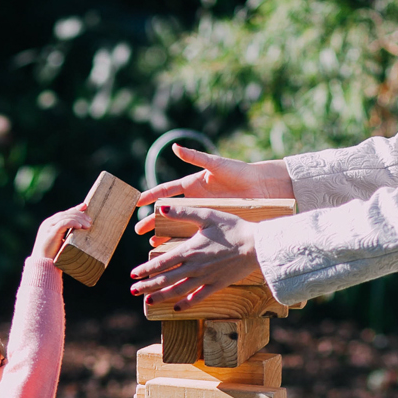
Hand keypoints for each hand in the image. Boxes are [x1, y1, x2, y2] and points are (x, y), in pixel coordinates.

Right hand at [32, 204, 90, 260]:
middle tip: (90, 220)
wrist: (42, 264)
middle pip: (66, 214)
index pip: (64, 213)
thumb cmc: (53, 256)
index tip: (85, 207)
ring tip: (88, 225)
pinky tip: (80, 227)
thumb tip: (80, 234)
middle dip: (79, 215)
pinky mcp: (51, 232)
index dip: (75, 209)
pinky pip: (63, 223)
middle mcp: (48, 223)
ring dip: (79, 219)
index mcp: (50, 224)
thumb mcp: (61, 243)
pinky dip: (72, 223)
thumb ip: (67, 236)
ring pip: (66, 217)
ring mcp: (49, 227)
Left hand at [130, 209, 257, 307]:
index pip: (161, 262)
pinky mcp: (217, 285)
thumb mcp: (207, 215)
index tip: (133, 274)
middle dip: (147, 286)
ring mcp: (206, 278)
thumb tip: (160, 208)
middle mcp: (195, 267)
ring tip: (148, 302)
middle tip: (133, 291)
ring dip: (161, 296)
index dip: (146, 269)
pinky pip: (198, 297)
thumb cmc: (233, 227)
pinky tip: (176, 308)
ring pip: (178, 291)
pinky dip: (186, 304)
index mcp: (189, 250)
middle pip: (166, 279)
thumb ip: (183, 213)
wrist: (257, 245)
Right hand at [134, 144, 293, 229]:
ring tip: (152, 244)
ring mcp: (202, 212)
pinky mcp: (213, 222)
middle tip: (137, 230)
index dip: (151, 196)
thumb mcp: (216, 164)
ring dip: (164, 234)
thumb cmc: (239, 172)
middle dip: (152, 220)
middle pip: (168, 211)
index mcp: (192, 183)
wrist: (260, 186)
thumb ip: (195, 157)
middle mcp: (194, 199)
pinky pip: (194, 233)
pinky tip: (173, 250)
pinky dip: (183, 241)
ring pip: (178, 225)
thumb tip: (174, 147)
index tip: (136, 202)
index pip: (166, 190)